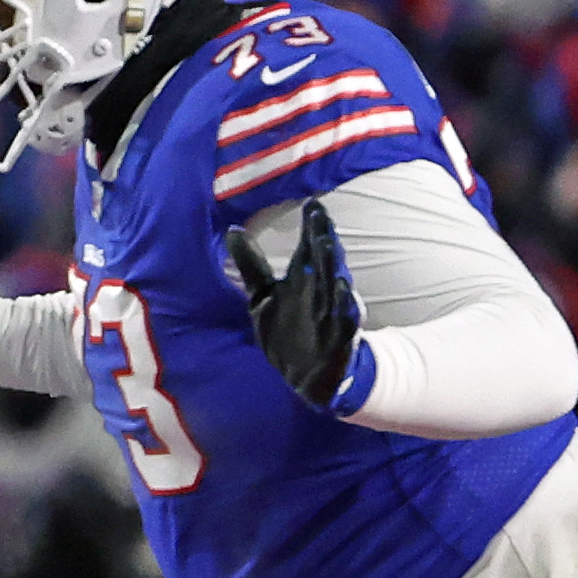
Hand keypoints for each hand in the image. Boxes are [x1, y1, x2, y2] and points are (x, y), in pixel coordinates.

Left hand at [228, 197, 369, 411]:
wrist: (309, 375)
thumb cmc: (287, 330)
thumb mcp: (262, 298)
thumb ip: (251, 265)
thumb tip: (231, 230)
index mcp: (303, 280)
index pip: (308, 248)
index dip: (311, 227)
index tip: (312, 203)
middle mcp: (319, 292)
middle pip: (323, 261)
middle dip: (323, 239)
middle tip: (320, 216)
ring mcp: (331, 314)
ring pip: (335, 285)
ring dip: (334, 265)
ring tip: (329, 244)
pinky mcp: (339, 338)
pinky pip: (345, 320)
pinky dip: (345, 305)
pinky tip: (342, 289)